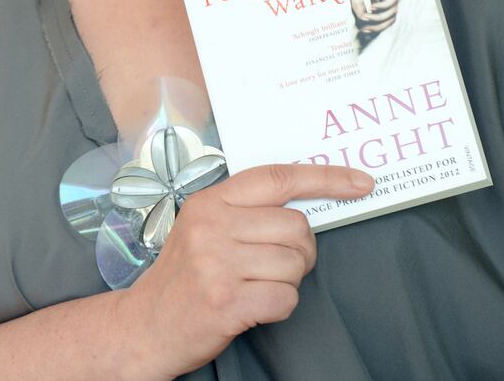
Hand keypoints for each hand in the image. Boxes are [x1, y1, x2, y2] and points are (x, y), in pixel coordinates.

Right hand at [115, 163, 373, 379]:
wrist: (144, 326)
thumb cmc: (184, 276)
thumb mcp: (204, 227)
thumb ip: (245, 210)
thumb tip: (305, 206)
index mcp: (210, 200)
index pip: (277, 177)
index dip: (325, 178)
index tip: (360, 182)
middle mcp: (212, 225)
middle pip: (296, 226)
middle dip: (301, 250)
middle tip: (277, 265)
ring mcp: (217, 263)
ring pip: (294, 264)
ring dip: (288, 282)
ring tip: (257, 286)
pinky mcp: (225, 302)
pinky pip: (285, 298)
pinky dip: (280, 306)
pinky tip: (255, 307)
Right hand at [342, 0, 399, 32]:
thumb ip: (358, 4)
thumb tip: (362, 20)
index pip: (383, 16)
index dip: (375, 26)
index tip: (363, 30)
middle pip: (391, 16)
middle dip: (379, 26)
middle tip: (366, 28)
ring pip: (394, 10)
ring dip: (381, 18)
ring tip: (369, 17)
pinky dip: (385, 6)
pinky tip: (374, 7)